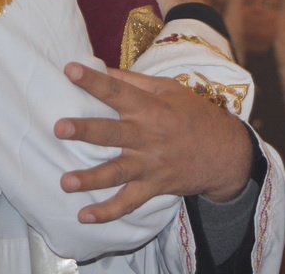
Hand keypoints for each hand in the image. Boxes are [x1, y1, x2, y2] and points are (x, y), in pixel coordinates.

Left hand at [55, 63, 251, 223]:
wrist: (224, 152)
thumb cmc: (194, 115)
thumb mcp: (170, 90)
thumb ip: (135, 81)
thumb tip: (103, 68)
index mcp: (151, 108)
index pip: (119, 91)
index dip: (95, 80)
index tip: (69, 70)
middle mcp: (148, 136)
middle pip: (113, 133)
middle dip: (86, 131)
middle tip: (60, 128)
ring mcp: (150, 164)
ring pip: (117, 172)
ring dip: (91, 178)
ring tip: (66, 182)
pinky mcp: (153, 187)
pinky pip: (128, 202)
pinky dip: (107, 212)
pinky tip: (84, 216)